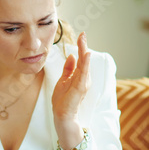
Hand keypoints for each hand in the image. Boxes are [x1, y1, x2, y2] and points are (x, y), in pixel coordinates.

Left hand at [52, 32, 90, 149]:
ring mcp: (83, 83)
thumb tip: (71, 56)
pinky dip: (85, 64)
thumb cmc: (62, 100)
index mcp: (78, 76)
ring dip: (84, 51)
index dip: (80, 47)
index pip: (80, 59)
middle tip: (83, 34)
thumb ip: (68, 69)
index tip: (81, 36)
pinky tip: (86, 55)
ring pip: (85, 64)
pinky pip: (84, 73)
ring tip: (84, 40)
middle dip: (83, 46)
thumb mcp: (63, 80)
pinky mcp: (80, 87)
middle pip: (83, 59)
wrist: (62, 115)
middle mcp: (83, 78)